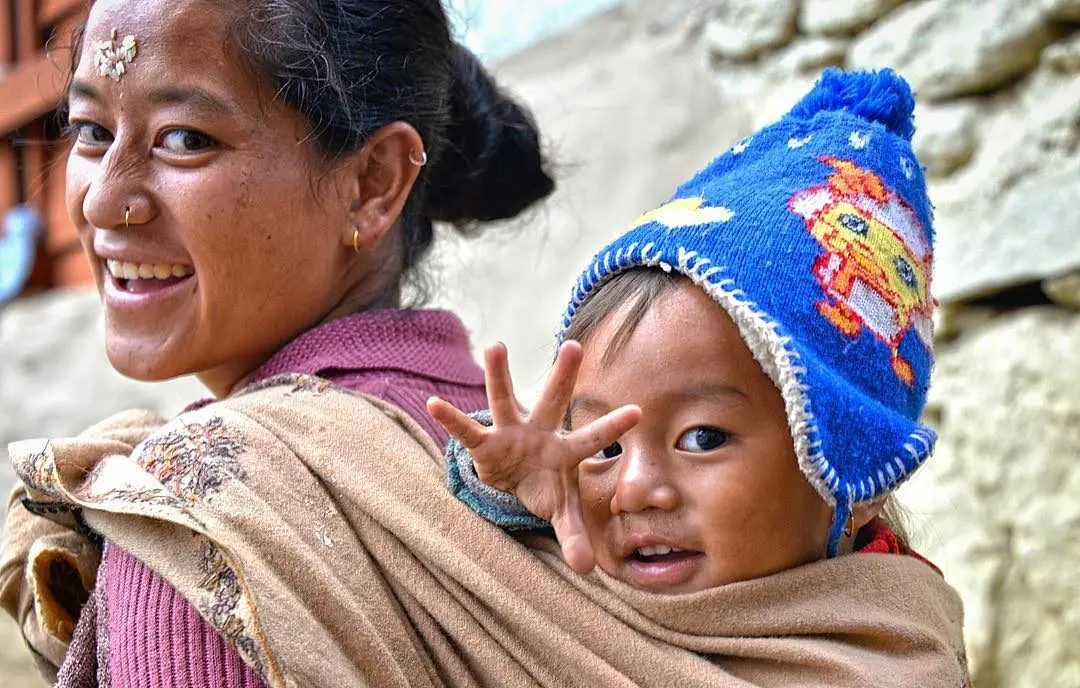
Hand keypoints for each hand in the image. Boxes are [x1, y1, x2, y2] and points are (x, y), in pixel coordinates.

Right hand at [428, 341, 639, 572]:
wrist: (516, 481)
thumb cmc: (547, 487)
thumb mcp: (562, 513)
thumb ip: (574, 536)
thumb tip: (587, 570)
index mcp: (566, 450)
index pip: (592, 437)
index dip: (613, 426)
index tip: (638, 411)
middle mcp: (541, 432)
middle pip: (554, 400)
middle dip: (563, 375)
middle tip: (574, 344)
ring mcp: (512, 433)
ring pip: (505, 399)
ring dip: (499, 374)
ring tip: (495, 346)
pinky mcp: (485, 442)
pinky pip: (467, 431)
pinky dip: (451, 419)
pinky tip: (434, 404)